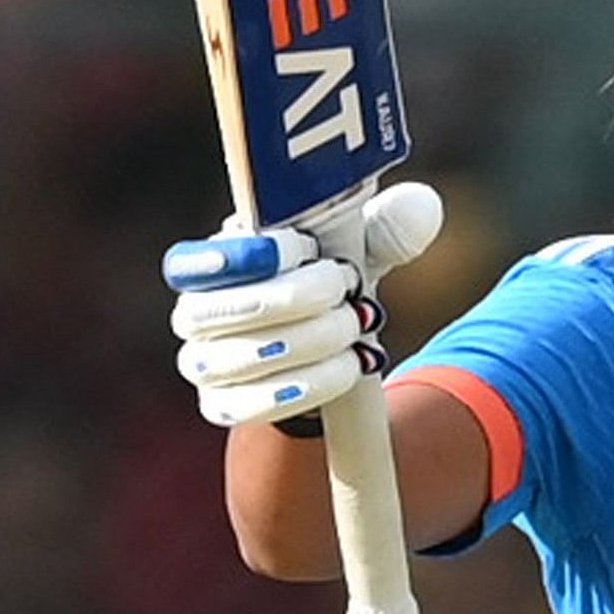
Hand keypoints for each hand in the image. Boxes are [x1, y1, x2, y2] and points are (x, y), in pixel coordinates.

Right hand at [164, 185, 445, 429]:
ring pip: (251, 356)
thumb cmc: (330, 283)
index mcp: (211, 264)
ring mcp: (204, 364)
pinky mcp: (223, 406)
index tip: (304, 245)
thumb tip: (419, 207)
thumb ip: (386, 227)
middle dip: (301, 296)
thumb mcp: (358, 249)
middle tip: (350, 287)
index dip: (249, 253)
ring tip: (358, 327)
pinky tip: (349, 366)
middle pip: (233, 307)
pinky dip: (310, 385)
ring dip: (316, 340)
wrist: (319, 351)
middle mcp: (194, 314)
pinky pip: (253, 405)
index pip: (196, 260)